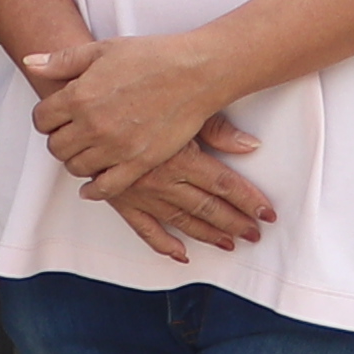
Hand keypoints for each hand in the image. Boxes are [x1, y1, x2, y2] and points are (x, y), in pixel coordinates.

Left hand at [23, 29, 236, 195]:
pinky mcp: (138, 163)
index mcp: (80, 96)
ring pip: (76, 168)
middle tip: (71, 134)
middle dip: (59, 140)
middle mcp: (93, 125)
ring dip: (77, 160)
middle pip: (56, 147)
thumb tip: (30, 62)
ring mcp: (115, 147)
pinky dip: (94, 190)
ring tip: (88, 150)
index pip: (41, 119)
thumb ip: (62, 60)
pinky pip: (105, 188)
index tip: (56, 117)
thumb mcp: (102, 49)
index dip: (46, 118)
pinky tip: (93, 184)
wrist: (195, 73)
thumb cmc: (151, 56)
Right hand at [96, 117, 271, 260]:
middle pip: (208, 207)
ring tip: (230, 244)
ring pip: (183, 221)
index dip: (249, 200)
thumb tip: (251, 145)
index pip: (224, 185)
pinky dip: (164, 244)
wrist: (85, 105)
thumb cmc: (136, 99)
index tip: (267, 214)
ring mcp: (142, 194)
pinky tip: (182, 254)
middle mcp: (163, 180)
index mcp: (180, 157)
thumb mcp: (180, 107)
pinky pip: (146, 230)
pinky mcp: (122, 201)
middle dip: (235, 223)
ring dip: (208, 235)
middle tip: (255, 234)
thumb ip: (217, 130)